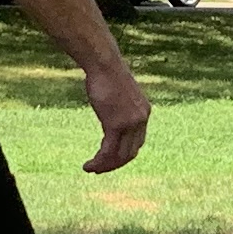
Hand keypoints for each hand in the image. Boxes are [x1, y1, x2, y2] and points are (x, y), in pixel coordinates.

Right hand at [78, 59, 149, 174]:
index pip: (137, 142)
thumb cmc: (106, 74)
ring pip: (119, 156)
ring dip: (105, 166)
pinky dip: (99, 162)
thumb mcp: (118, 93)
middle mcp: (141, 119)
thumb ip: (119, 107)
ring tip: (91, 169)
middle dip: (115, 164)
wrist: (104, 63)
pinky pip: (108, 152)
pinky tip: (88, 166)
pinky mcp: (116, 124)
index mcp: (144, 112)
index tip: (109, 158)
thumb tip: (111, 111)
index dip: (124, 154)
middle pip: (131, 153)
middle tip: (99, 169)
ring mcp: (130, 123)